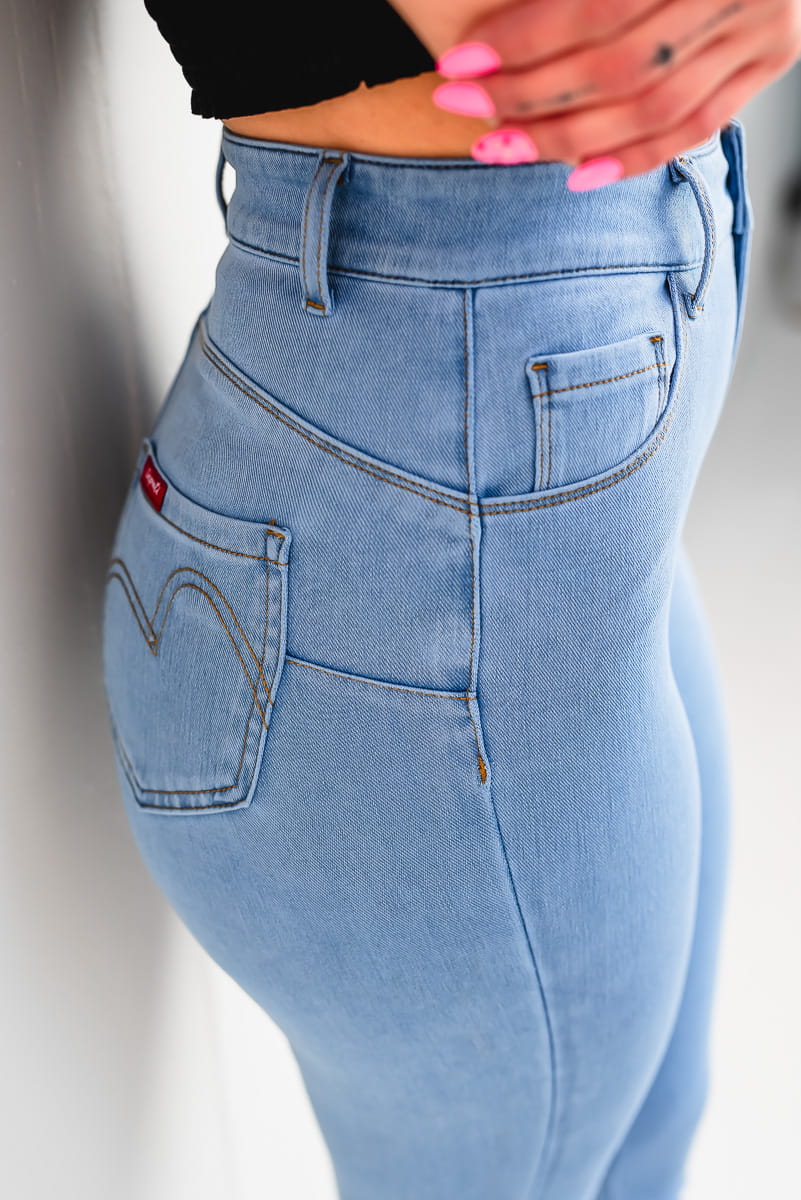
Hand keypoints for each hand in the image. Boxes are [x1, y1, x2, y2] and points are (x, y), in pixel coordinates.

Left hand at [430, 0, 800, 181]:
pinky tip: (575, 175)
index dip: (523, 40)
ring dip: (567, 137)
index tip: (458, 63)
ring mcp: (763, 28)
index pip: (597, 8)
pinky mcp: (769, 60)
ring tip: (501, 144)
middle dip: (530, 95)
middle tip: (462, 105)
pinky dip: (632, 157)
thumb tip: (491, 36)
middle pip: (619, 68)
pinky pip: (695, 129)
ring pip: (652, 109)